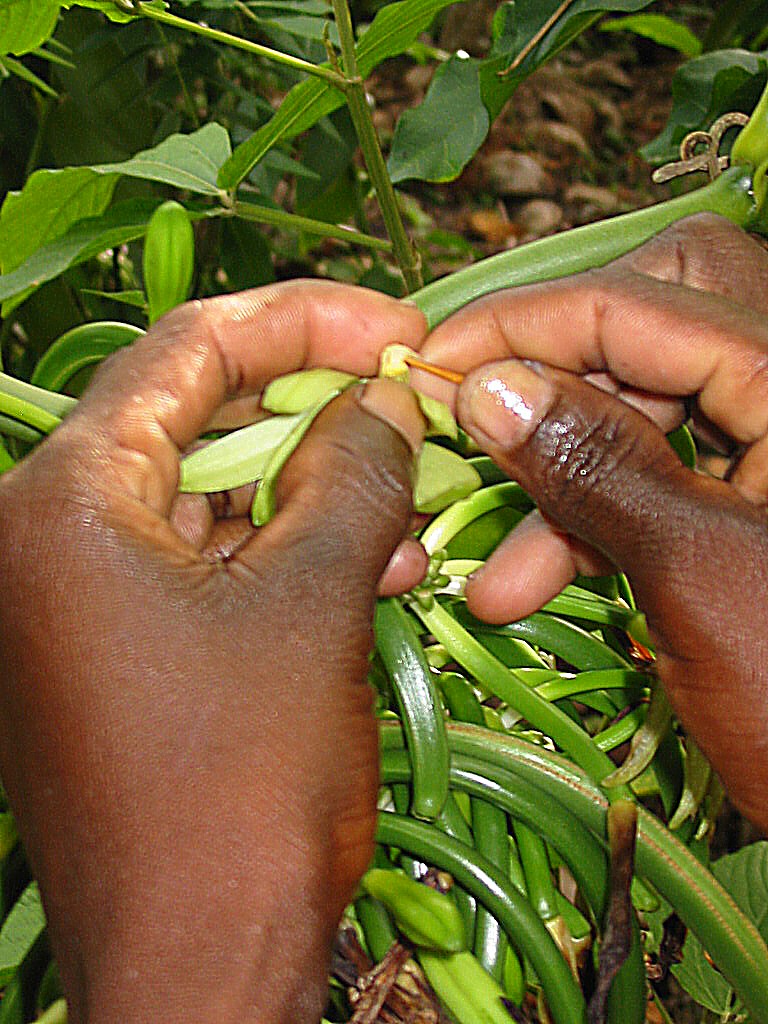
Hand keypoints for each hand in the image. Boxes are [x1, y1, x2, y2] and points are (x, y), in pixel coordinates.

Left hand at [0, 282, 427, 1023]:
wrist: (197, 972)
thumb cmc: (245, 786)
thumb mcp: (314, 603)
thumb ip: (353, 471)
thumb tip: (387, 394)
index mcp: (62, 504)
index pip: (185, 356)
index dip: (299, 323)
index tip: (392, 325)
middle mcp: (42, 539)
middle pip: (192, 424)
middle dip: (310, 414)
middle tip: (406, 404)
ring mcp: (71, 602)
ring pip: (206, 502)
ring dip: (309, 495)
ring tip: (405, 507)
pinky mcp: (110, 654)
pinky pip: (202, 570)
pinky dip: (282, 558)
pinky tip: (367, 565)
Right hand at [419, 214, 767, 833]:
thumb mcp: (696, 574)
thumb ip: (593, 463)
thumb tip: (486, 387)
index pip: (642, 302)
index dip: (524, 326)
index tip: (432, 365)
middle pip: (657, 321)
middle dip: (558, 373)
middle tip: (479, 419)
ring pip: (649, 412)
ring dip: (561, 480)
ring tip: (498, 569)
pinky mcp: (753, 507)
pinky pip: (660, 480)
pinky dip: (592, 524)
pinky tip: (528, 586)